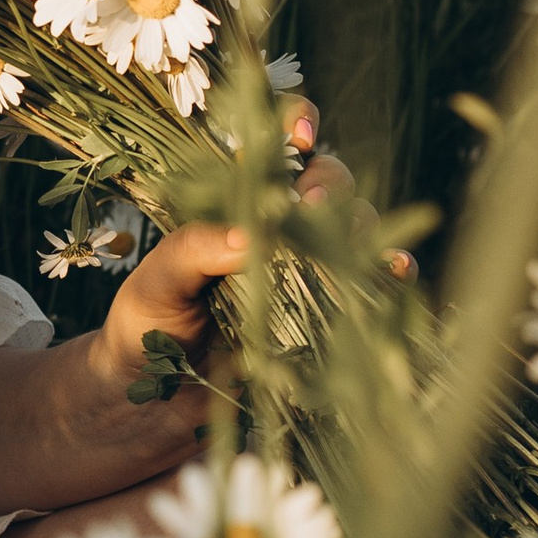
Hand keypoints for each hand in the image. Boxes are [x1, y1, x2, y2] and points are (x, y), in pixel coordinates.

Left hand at [36, 104, 360, 501]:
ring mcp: (307, 271)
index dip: (293, 126)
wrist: (154, 410)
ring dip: (365, 227)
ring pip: (354, 229)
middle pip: (325, 183)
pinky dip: (387, 273)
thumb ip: (191, 252)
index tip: (298, 136)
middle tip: (315, 206)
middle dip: (330, 185)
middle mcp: (277, 230)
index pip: (271, 150)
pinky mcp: (326, 314)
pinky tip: (394, 273)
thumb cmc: (143, 334)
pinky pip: (367, 284)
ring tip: (360, 241)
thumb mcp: (155, 286)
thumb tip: (249, 233)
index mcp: (232, 206)